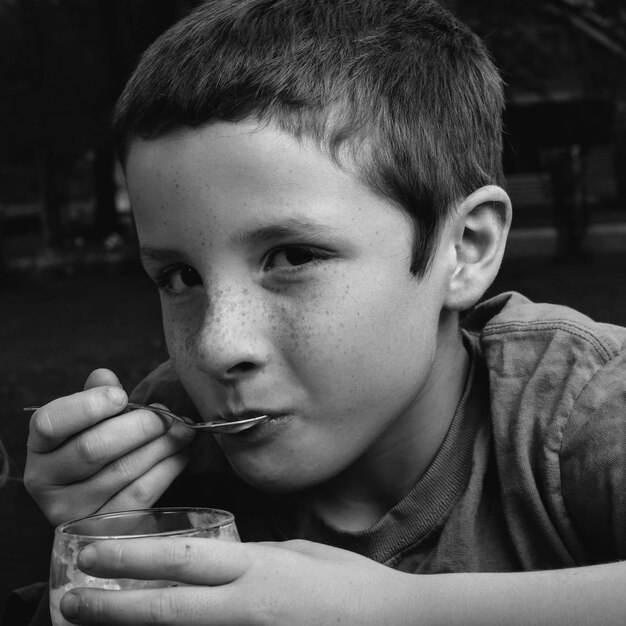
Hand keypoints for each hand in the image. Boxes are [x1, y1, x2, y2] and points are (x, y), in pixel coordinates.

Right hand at [24, 368, 194, 525]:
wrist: (106, 501)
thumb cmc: (101, 446)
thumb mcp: (90, 420)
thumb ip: (95, 396)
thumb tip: (106, 377)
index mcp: (39, 446)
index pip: (51, 423)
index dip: (89, 406)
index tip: (122, 396)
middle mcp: (45, 481)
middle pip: (94, 448)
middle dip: (141, 426)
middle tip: (168, 416)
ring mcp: (70, 511)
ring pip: (124, 470)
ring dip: (163, 445)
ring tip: (183, 430)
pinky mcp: (101, 529)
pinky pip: (141, 493)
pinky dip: (168, 468)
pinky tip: (182, 453)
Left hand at [60, 537, 410, 625]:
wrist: (391, 623)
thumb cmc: (348, 582)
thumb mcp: (298, 553)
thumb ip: (254, 556)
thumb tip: (218, 562)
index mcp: (257, 568)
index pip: (182, 559)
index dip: (132, 556)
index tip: (92, 553)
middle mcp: (246, 607)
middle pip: (166, 607)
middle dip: (112, 604)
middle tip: (70, 601)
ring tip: (94, 624)